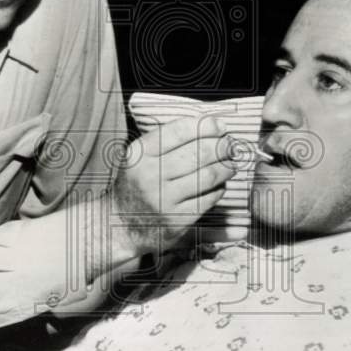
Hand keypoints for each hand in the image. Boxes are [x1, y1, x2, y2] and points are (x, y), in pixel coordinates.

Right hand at [110, 116, 237, 254]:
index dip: (206, 126)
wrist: (119, 224)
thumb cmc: (137, 184)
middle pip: (199, 153)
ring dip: (226, 167)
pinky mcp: (176, 220)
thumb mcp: (141, 157)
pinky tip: (219, 185)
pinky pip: (208, 199)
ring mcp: (163, 199)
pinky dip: (219, 189)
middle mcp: (149, 174)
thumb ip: (168, 141)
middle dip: (222, 146)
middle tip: (230, 146)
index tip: (221, 126)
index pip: (180, 130)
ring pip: (208, 176)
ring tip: (231, 164)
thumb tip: (212, 126)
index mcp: (140, 153)